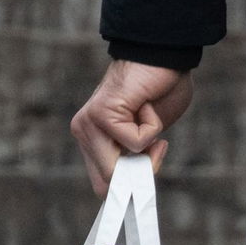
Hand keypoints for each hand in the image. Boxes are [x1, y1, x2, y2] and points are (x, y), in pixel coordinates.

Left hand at [71, 60, 194, 195]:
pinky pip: (136, 142)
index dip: (127, 188)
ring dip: (148, 148)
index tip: (146, 178)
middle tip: (156, 145)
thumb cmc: (160, 92)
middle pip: (107, 184)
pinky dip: (152, 127)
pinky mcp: (101, 115)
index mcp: (91, 139)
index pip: (101, 184)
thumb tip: (137, 184)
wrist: (162, 56)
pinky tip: (145, 104)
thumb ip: (138, 159)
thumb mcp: (149, 138)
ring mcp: (89, 124)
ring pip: (119, 168)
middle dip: (140, 172)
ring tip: (146, 116)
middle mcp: (83, 132)